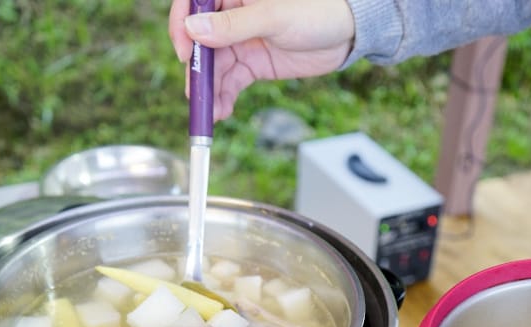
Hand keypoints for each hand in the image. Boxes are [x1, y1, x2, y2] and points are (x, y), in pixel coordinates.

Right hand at [169, 0, 355, 119]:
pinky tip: (221, 111)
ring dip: (209, 89)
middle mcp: (232, 15)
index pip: (192, 4)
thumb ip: (234, 24)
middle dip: (196, 69)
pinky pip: (230, 81)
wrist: (348, 33)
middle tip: (196, 94)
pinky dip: (223, 97)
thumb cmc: (317, 10)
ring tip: (211, 112)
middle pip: (200, 42)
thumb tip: (194, 29)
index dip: (182, 26)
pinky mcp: (253, 63)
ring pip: (214, 66)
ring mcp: (241, 40)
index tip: (184, 52)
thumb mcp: (274, 16)